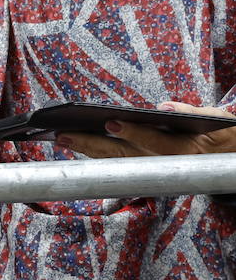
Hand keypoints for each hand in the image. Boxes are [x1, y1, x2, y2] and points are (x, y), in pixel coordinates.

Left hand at [57, 102, 235, 157]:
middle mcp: (167, 163)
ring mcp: (157, 169)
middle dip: (93, 144)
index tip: (111, 122)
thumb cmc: (221, 133)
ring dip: (88, 150)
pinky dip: (96, 154)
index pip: (156, 142)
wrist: (232, 160)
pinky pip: (118, 164)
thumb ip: (191, 113)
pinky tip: (76, 143)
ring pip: (117, 162)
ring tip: (61, 138)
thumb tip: (163, 108)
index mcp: (187, 148)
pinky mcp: (149, 170)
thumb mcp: (216, 119)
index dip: (134, 134)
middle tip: (64, 134)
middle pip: (126, 155)